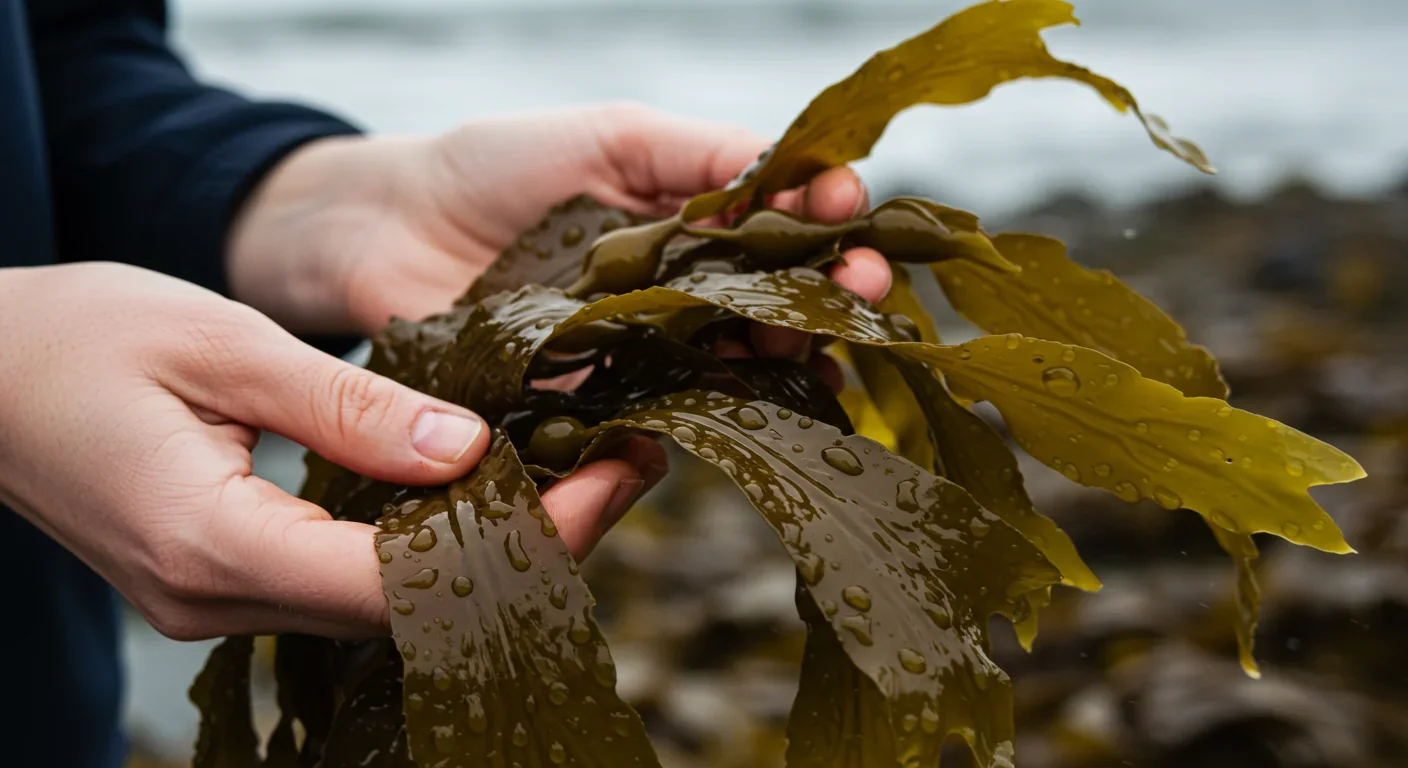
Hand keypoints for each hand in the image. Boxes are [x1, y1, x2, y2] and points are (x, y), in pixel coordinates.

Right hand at [0, 264, 659, 639]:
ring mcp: (215, 600)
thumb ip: (346, 407)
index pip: (402, 581)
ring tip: (573, 469)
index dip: (524, 539)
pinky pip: (346, 579)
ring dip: (482, 541)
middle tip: (619, 464)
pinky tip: (476, 485)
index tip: (610, 475)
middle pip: (409, 605)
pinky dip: (421, 538)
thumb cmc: (76, 338)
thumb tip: (467, 450)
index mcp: (212, 543)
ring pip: (385, 601)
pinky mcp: (221, 579)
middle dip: (528, 542)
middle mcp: (216, 598)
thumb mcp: (221, 345)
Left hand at [226, 102, 892, 349]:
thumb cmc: (496, 167)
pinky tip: (755, 404)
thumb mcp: (611, 137)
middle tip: (864, 294)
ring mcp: (642, 348)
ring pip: (734, 360)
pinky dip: (714, 410)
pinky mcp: (598, 400)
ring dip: (786, 357)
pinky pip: (667, 409)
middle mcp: (679, 290)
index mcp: (690, 220)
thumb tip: (807, 175)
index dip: (827, 226)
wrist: (386, 229)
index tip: (854, 225)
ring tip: (817, 350)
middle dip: (828, 298)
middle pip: (775, 302)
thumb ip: (703, 154)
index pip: (782, 227)